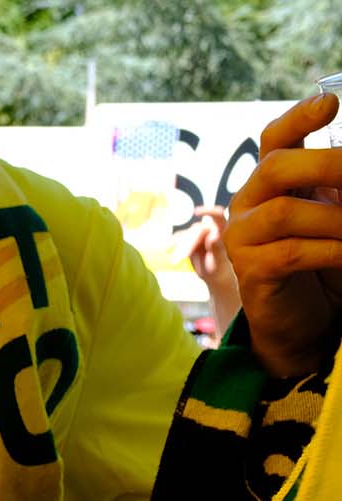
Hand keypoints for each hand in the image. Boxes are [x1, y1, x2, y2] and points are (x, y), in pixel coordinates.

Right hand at [183, 207, 232, 286]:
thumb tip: (213, 236)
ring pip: (187, 235)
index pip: (217, 216)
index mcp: (222, 231)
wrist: (213, 276)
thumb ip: (216, 248)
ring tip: (175, 260)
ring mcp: (200, 235)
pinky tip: (169, 246)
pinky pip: (181, 238)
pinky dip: (175, 243)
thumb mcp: (218, 261)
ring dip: (180, 246)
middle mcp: (211, 230)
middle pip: (197, 230)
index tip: (196, 212)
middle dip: (189, 243)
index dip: (208, 211)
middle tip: (182, 257)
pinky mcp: (191, 240)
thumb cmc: (219, 269)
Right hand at [225, 94, 341, 379]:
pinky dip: (331, 251)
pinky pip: (291, 253)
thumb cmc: (327, 259)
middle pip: (275, 167)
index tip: (331, 103)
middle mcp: (249, 204)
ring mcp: (244, 239)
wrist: (306, 320)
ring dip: (336, 219)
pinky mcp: (252, 273)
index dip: (299, 118)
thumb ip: (340, 187)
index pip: (275, 138)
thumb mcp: (339, 213)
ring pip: (284, 212)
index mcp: (272, 183)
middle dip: (328, 165)